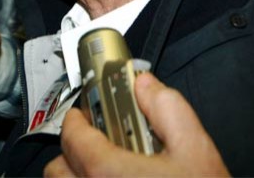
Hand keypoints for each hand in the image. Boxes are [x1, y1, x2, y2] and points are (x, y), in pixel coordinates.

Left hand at [44, 73, 228, 177]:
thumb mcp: (195, 149)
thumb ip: (167, 108)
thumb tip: (145, 86)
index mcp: (109, 174)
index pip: (73, 137)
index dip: (78, 119)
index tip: (85, 115)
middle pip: (58, 170)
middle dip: (73, 153)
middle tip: (98, 145)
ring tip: (107, 174)